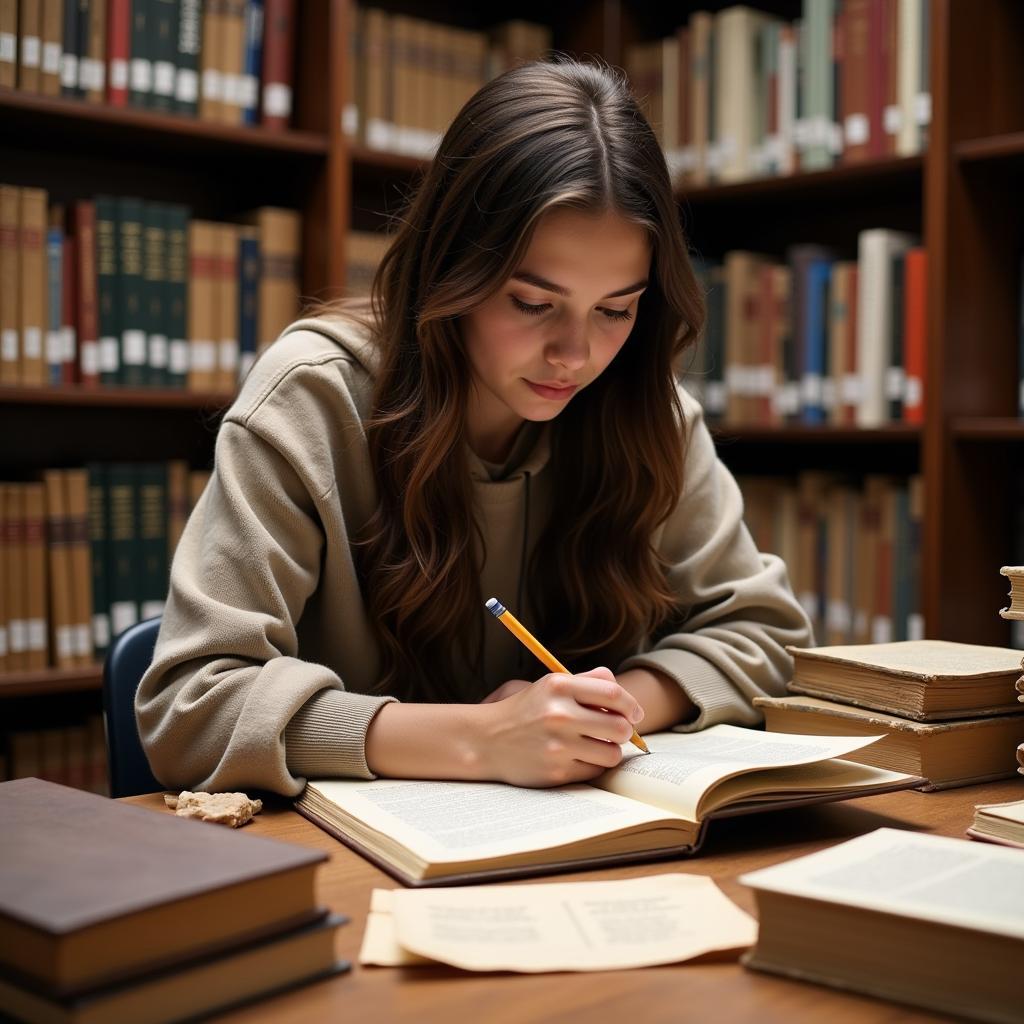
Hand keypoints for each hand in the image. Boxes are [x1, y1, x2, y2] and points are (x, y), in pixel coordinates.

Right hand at [473, 666, 644, 787]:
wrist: (486, 740)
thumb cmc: (525, 710)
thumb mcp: (550, 686)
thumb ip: (585, 681)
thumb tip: (618, 686)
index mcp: (559, 686)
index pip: (613, 693)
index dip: (631, 705)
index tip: (635, 714)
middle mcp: (559, 714)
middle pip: (619, 727)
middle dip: (625, 731)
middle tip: (617, 732)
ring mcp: (557, 745)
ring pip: (612, 753)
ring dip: (610, 751)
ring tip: (597, 745)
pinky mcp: (555, 772)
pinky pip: (594, 771)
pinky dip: (592, 765)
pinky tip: (579, 757)